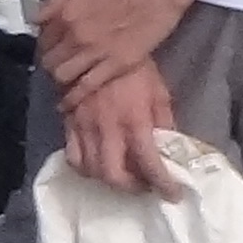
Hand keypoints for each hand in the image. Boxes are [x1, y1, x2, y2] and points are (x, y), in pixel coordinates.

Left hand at [34, 0, 189, 93]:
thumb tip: (39, 18)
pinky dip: (75, 96)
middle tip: (57, 68)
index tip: (50, 52)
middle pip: (50, 60)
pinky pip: (87, 86)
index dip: (45, 48)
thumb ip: (59, 1)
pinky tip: (70, 103)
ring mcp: (96, 51)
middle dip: (51, 65)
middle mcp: (76, 36)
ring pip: (63, 76)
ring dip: (61, 80)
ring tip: (66, 83)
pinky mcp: (118, 64)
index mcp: (66, 14)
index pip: (43, 40)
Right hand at [56, 57, 179, 193]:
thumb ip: (164, 123)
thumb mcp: (160, 93)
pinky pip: (72, 157)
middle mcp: (108, 129)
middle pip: (114, 176)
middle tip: (144, 185)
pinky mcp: (69, 124)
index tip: (173, 194)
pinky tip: (97, 164)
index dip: (163, 185)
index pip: (150, 164)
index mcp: (135, 120)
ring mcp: (85, 128)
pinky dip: (85, 168)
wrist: (98, 47)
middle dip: (132, 188)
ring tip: (124, 175)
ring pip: (91, 171)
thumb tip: (171, 149)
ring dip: (109, 180)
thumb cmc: (136, 69)